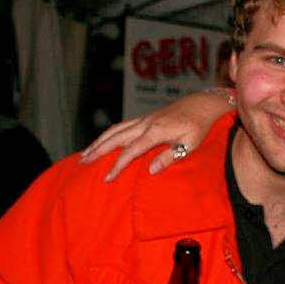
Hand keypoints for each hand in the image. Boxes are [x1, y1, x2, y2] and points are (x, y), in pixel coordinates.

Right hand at [81, 89, 232, 180]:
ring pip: (115, 129)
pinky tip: (102, 142)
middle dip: (98, 150)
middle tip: (82, 163)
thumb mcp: (190, 145)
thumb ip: (170, 157)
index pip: (131, 151)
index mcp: (156, 131)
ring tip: (85, 154)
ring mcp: (144, 119)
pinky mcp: (145, 118)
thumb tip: (150, 171)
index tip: (107, 179)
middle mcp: (146, 124)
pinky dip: (109, 134)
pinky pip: (122, 126)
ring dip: (99, 141)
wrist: (202, 105)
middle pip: (116, 137)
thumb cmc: (199, 126)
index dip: (118, 165)